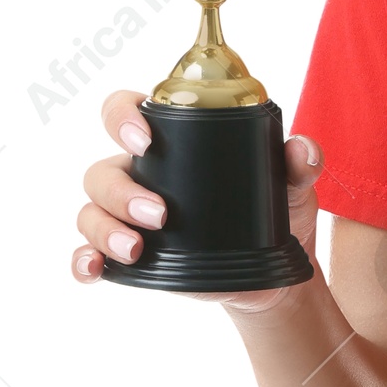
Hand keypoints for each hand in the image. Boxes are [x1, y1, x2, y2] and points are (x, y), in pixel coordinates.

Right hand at [71, 87, 323, 313]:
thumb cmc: (276, 213)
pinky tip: (94, 269)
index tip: (145, 139)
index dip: (122, 117)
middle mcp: (142, 176)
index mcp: (173, 144)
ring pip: (91, 212)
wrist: (275, 275)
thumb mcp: (291, 184)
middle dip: (122, 192)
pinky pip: (88, 253)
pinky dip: (84, 260)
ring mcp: (130, 217)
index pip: (126, 112)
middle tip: (161, 215)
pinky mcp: (130, 257)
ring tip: (137, 249)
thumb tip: (302, 149)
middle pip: (103, 171)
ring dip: (104, 229)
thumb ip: (299, 162)